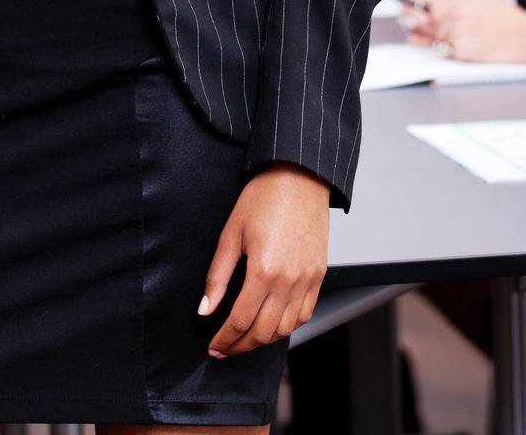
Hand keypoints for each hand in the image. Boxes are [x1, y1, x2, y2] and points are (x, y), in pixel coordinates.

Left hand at [199, 163, 328, 356]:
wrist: (299, 177)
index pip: (240, 320)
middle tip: (225, 348)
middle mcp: (288, 280)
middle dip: (240, 345)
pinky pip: (305, 314)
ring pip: (285, 329)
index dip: (225, 339)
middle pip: (263, 331)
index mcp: (263, 270)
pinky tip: (273, 324)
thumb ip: (217, 276)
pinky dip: (288, 326)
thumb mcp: (231, 233)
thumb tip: (206, 310)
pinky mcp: (319, 275)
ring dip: (264, 340)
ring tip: (246, 339)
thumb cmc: (263, 198)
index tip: (214, 347)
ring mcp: (307, 280)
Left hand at [402, 0, 525, 63]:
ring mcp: (456, 27)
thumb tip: (419, 8)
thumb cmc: (504, 17)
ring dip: (438, 41)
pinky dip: (452, 53)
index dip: (410, 0)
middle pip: (418, 18)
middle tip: (433, 29)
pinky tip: (470, 46)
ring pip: (429, 38)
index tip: (410, 7)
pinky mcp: (461, 48)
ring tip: (464, 37)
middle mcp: (453, 6)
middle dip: (420, 26)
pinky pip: (443, 52)